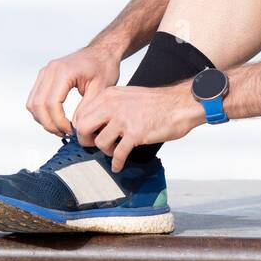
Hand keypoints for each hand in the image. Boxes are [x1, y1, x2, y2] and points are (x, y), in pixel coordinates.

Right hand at [26, 43, 122, 135]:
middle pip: (38, 105)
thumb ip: (86, 108)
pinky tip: (56, 119)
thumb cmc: (104, 66)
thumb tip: (75, 127)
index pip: (51, 103)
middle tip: (64, 134)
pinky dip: (41, 112)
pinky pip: (35, 98)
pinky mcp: (44, 76)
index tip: (71, 131)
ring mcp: (45, 72)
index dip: (58, 122)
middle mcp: (50, 70)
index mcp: (64, 71)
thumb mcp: (101, 90)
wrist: (102, 51)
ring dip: (43, 119)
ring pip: (32, 103)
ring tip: (60, 128)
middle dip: (49, 124)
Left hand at [73, 81, 201, 170]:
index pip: (82, 114)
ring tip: (114, 150)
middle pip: (84, 127)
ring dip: (106, 150)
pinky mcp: (135, 134)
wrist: (179, 105)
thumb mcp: (127, 96)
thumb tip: (96, 122)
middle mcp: (113, 106)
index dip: (82, 128)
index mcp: (109, 96)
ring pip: (99, 142)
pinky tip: (118, 165)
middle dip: (86, 140)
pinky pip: (118, 154)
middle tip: (94, 144)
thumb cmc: (157, 103)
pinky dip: (117, 163)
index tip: (88, 136)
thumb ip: (110, 106)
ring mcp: (123, 120)